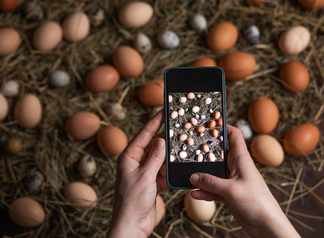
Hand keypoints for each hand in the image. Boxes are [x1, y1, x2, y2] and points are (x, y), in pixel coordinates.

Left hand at [108, 110, 166, 237]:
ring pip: (159, 157)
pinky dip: (169, 169)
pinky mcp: (151, 183)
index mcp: (129, 157)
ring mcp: (143, 172)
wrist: (132, 225)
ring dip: (168, 153)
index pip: (144, 134)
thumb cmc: (132, 201)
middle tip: (177, 125)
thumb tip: (161, 140)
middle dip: (164, 136)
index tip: (164, 110)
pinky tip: (178, 165)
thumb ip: (155, 157)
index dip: (154, 121)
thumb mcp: (145, 176)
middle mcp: (135, 162)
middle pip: (152, 144)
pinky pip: (162, 171)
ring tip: (181, 143)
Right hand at [190, 125, 299, 237]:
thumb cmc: (257, 203)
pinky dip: (205, 191)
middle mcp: (237, 167)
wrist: (267, 226)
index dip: (223, 127)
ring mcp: (232, 180)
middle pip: (219, 153)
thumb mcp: (231, 190)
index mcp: (242, 159)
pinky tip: (194, 193)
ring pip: (213, 173)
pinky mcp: (229, 193)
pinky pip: (213, 189)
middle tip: (190, 147)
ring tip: (188, 174)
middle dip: (205, 151)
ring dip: (202, 175)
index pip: (234, 135)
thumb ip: (211, 182)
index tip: (209, 122)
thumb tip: (193, 176)